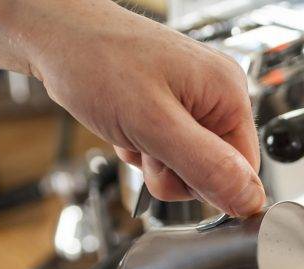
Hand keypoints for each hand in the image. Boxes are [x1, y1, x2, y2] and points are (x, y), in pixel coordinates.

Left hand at [16, 0, 264, 215]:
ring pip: (186, 166)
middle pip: (214, 171)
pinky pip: (166, 151)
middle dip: (175, 172)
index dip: (210, 185)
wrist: (53, 35)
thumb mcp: (154, 125)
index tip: (173, 171)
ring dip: (154, 162)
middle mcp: (216, 96)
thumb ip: (206, 166)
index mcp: (228, 94)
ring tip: (132, 132)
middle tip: (145, 146)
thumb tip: (250, 200)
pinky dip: (142, 149)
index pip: (246, 171)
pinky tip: (125, 128)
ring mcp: (192, 102)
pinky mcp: (169, 107)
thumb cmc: (97, 61)